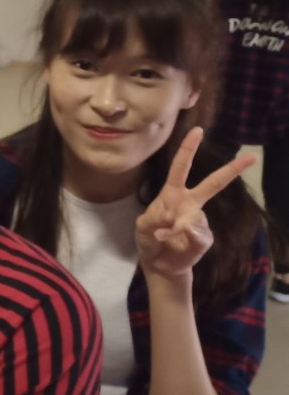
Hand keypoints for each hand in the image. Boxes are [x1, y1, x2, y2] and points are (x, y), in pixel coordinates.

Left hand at [135, 127, 254, 279]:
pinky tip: (174, 241)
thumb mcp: (142, 225)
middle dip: (231, 170)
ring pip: (192, 218)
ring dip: (171, 228)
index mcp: (173, 193)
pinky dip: (180, 238)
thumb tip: (172, 217)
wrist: (158, 263)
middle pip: (212, 184)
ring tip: (161, 236)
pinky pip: (195, 235)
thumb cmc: (149, 238)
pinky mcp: (204, 238)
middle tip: (251, 157)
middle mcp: (190, 204)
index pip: (181, 167)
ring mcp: (199, 221)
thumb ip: (153, 218)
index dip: (188, 148)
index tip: (198, 130)